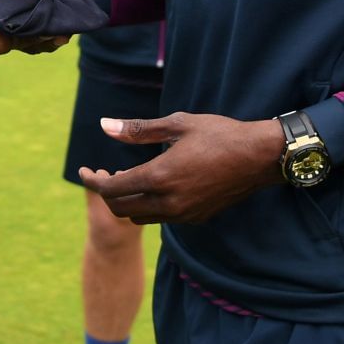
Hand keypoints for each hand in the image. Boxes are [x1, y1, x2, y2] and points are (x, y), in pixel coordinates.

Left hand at [0, 0, 68, 58]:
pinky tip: (32, 30)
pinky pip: (12, 43)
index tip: (60, 3)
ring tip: (56, 29)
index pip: (25, 1)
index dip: (42, 3)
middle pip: (28, 20)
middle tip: (64, 23)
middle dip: (46, 21)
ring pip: (24, 34)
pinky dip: (24, 38)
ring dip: (39, 32)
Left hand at [80, 113, 284, 224]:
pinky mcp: (196, 218)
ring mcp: (183, 214)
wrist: (259, 157)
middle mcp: (169, 202)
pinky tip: (153, 186)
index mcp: (160, 176)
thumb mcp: (177, 124)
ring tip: (127, 177)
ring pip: (139, 217)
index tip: (84, 171)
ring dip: (127, 201)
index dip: (92, 181)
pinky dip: (148, 206)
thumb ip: (136, 130)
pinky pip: (161, 218)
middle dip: (106, 193)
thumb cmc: (219, 134)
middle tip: (103, 173)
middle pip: (121, 209)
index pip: (112, 189)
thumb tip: (103, 126)